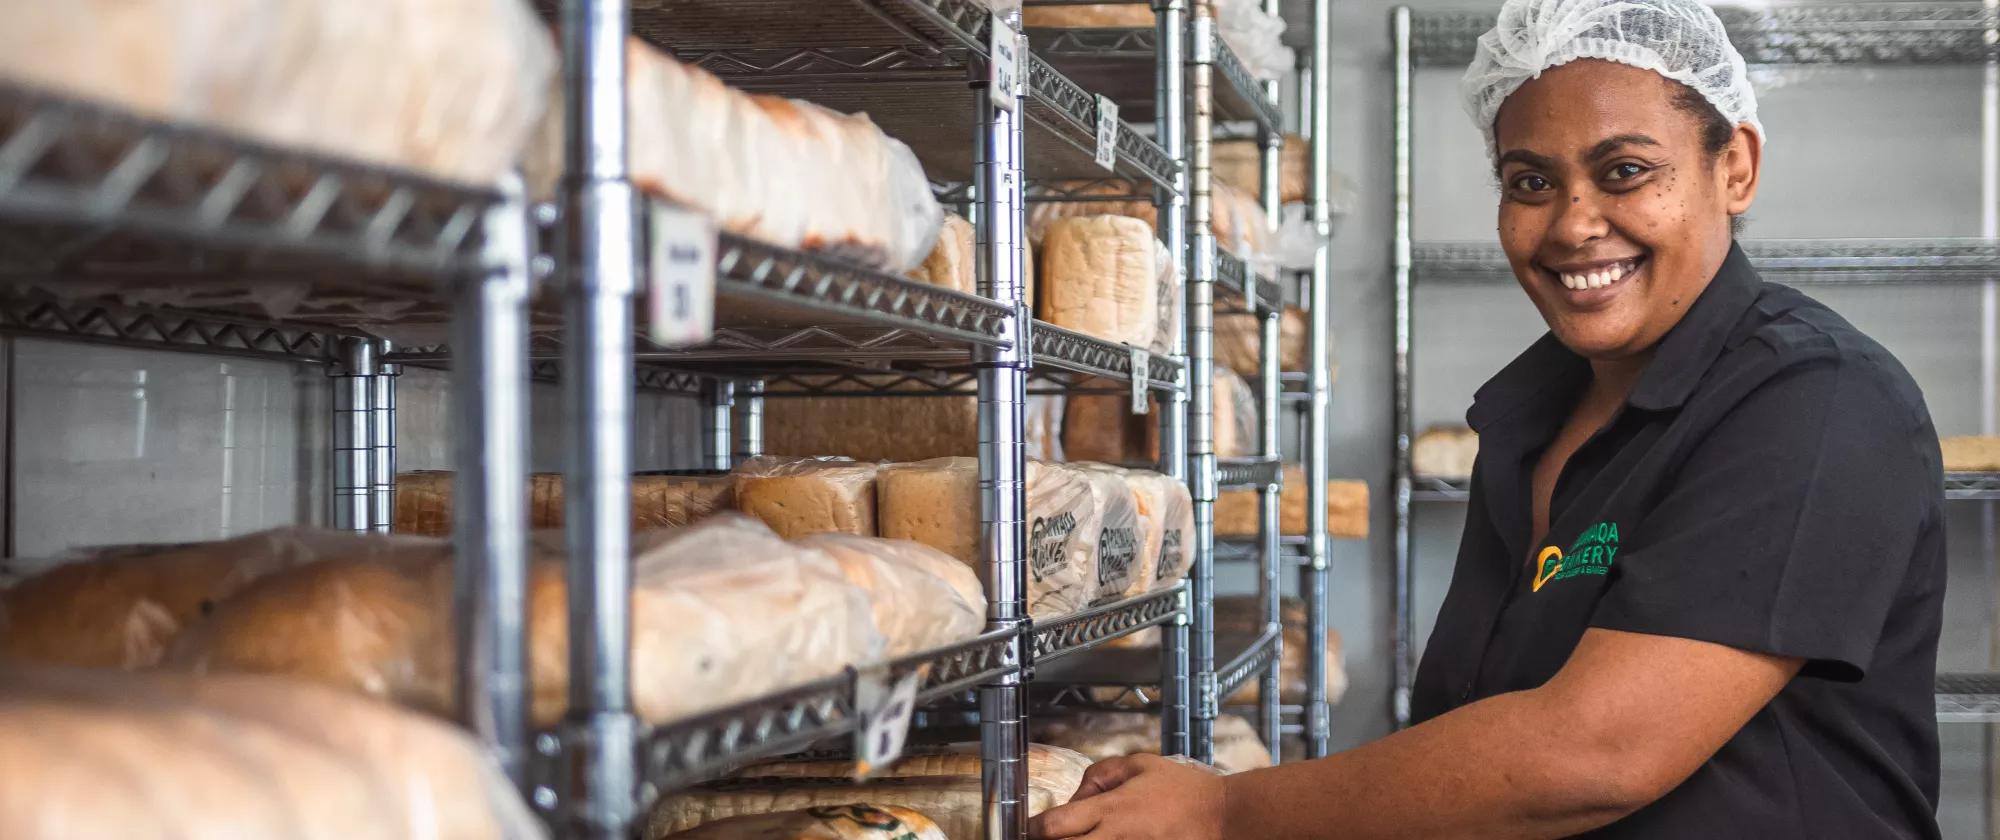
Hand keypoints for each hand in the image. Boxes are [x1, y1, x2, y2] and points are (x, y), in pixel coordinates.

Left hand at [1028, 754, 1228, 839]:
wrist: (1222, 817)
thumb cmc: (1182, 790)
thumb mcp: (1139, 765)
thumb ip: (1099, 775)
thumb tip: (1075, 797)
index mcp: (1110, 810)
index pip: (1053, 826)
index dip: (1033, 829)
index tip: (1032, 828)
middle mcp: (1115, 838)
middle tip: (1047, 838)